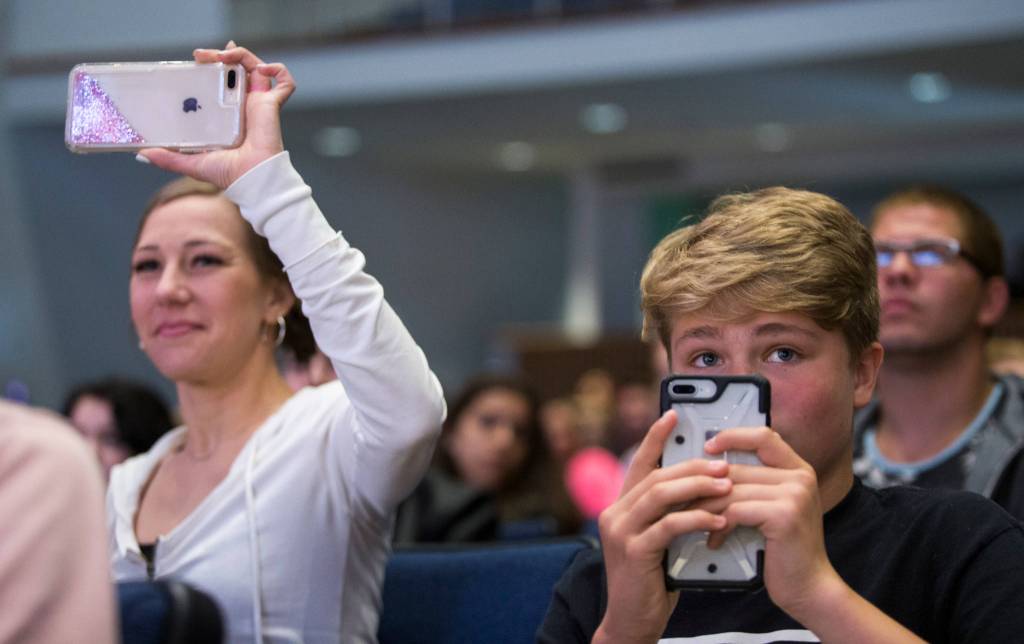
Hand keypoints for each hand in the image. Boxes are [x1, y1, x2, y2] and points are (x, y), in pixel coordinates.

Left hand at [137, 42, 295, 187]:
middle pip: (237, 68)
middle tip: (203, 55)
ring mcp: (259, 102)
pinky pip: (285, 82)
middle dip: (222, 55)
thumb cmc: (228, 173)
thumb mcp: (191, 161)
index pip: (222, 81)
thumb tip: (142, 154)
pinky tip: (263, 69)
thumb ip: (168, 158)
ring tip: (227, 55)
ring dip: (243, 55)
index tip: (198, 59)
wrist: (251, 180)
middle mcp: (244, 104)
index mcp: (228, 113)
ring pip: (257, 67)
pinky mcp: (272, 104)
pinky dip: (278, 70)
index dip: (213, 65)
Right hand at [593, 410, 731, 643]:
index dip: (656, 437)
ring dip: (698, 488)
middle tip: (724, 463)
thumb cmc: (653, 580)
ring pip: (661, 495)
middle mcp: (615, 513)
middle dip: (693, 466)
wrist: (632, 621)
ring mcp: (621, 531)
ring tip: (727, 486)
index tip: (675, 415)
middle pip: (657, 476)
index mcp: (621, 506)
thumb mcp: (659, 540)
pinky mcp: (634, 551)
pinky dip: (696, 519)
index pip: (639, 463)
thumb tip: (703, 485)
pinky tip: (719, 521)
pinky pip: (669, 525)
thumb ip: (669, 513)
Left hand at [694, 427, 842, 620]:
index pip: (763, 436)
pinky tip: (714, 540)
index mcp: (798, 470)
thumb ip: (756, 486)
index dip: (733, 437)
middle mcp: (800, 477)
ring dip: (707, 509)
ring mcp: (795, 495)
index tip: (707, 446)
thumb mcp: (773, 509)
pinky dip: (719, 526)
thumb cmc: (784, 550)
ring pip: (732, 491)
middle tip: (682, 499)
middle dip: (705, 486)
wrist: (809, 588)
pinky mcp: (784, 515)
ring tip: (694, 523)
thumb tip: (711, 469)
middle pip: (738, 469)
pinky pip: (736, 511)